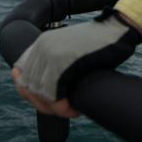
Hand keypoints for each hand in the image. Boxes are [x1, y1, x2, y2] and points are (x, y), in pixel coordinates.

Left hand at [11, 8, 141, 115]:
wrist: (118, 29)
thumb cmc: (101, 43)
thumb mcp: (70, 50)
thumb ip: (55, 64)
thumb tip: (45, 91)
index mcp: (40, 43)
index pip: (24, 76)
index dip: (34, 96)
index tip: (49, 105)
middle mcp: (41, 47)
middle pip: (30, 87)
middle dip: (44, 105)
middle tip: (63, 111)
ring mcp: (50, 54)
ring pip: (41, 93)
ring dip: (55, 108)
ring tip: (70, 111)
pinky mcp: (63, 63)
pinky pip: (54, 93)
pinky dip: (62, 107)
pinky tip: (74, 110)